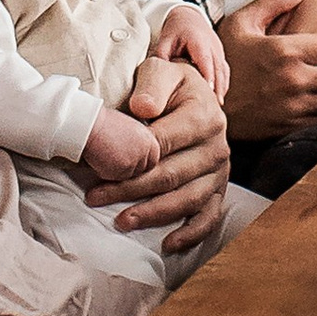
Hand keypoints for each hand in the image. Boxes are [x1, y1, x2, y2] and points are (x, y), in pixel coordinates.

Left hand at [83, 61, 229, 248]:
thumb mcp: (160, 71)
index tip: (97, 172)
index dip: (129, 161)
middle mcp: (217, 146)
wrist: (195, 95)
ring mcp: (220, 171)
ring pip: (187, 200)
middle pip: (171, 176)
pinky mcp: (219, 189)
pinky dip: (191, 234)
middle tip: (96, 198)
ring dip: (153, 214)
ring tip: (121, 221)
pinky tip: (168, 244)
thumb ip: (151, 85)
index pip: (162, 145)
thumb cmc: (170, 85)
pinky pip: (209, 216)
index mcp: (204, 117)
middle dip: (131, 190)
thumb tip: (142, 109)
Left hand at [141, 4, 229, 101]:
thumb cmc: (176, 30)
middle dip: (217, 87)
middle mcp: (213, 46)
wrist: (189, 18)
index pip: (205, 60)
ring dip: (221, 88)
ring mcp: (219, 52)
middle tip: (215, 105)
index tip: (209, 91)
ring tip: (217, 106)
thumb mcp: (165, 41)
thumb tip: (157, 78)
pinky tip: (218, 100)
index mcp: (199, 40)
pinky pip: (224, 73)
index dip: (208, 75)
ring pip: (223, 72)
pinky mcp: (221, 58)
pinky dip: (222, 86)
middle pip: (218, 69)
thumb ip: (162, 57)